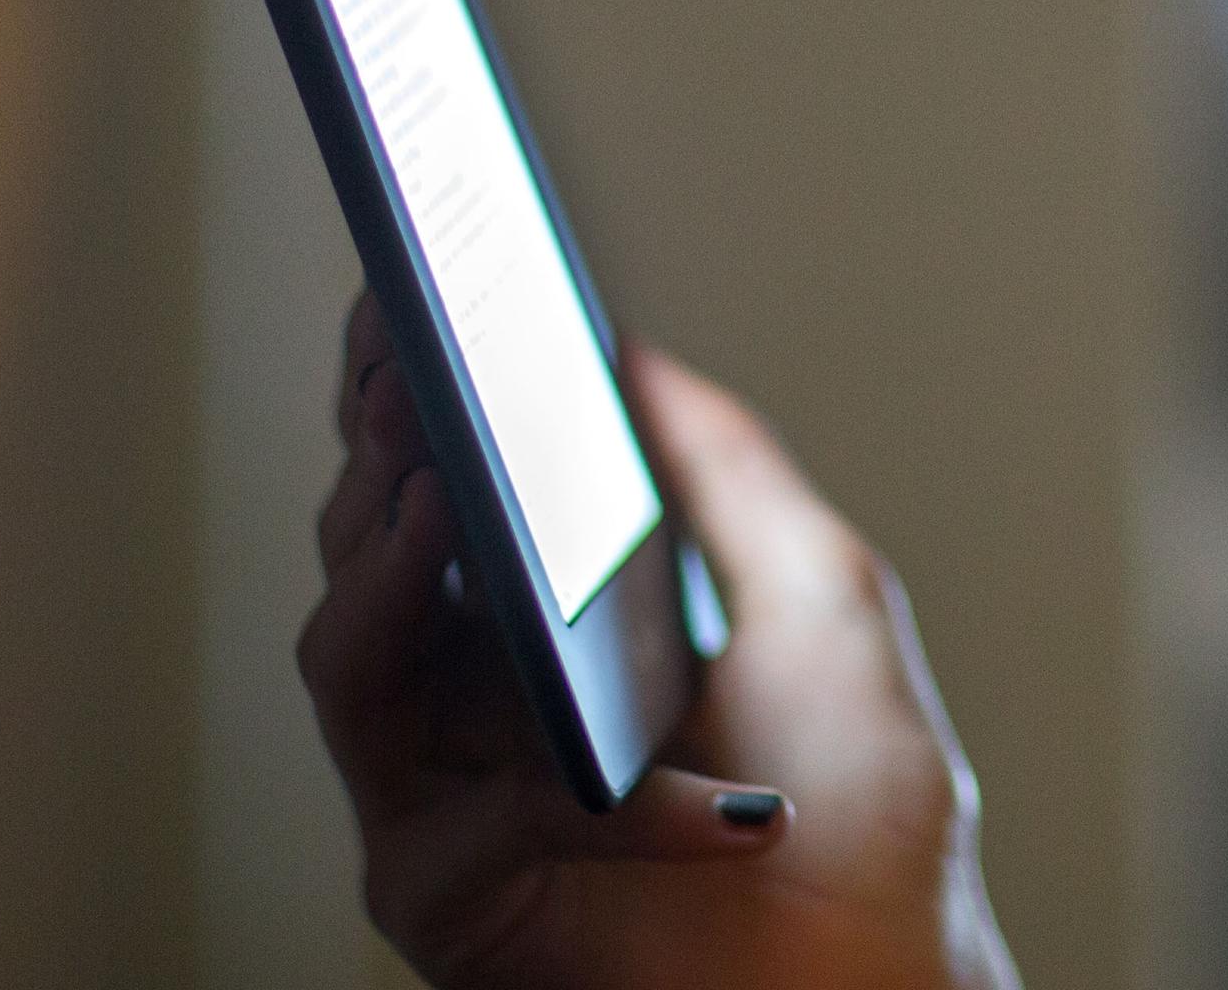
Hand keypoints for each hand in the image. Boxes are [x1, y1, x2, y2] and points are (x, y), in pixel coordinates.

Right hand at [302, 295, 1018, 989]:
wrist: (880, 980)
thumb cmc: (865, 820)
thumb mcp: (819, 596)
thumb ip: (725, 469)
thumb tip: (636, 351)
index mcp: (558, 640)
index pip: (458, 500)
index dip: (423, 402)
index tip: (413, 304)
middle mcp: (484, 713)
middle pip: (379, 557)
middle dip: (378, 449)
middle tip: (396, 358)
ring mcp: (448, 801)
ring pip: (347, 651)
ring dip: (377, 552)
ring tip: (424, 472)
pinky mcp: (440, 889)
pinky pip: (409, 781)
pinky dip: (441, 684)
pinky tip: (472, 598)